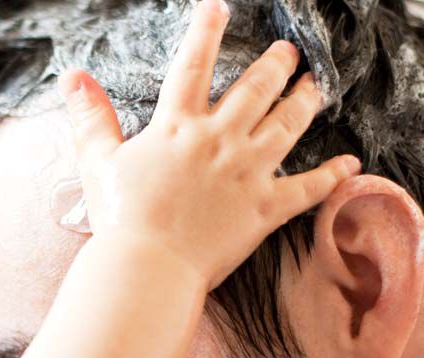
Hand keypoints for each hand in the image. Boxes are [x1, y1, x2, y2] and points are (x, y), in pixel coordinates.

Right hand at [58, 0, 360, 290]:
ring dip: (304, 102)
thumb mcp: (98, 161)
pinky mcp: (264, 209)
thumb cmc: (119, 219)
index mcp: (177, 127)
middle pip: (255, 90)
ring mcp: (247, 173)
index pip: (192, 66)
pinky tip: (350, 164)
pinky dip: (331, 176)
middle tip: (288, 52)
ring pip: (286, 126)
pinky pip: (307, 188)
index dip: (205, 31)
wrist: (147, 266)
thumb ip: (90, 116)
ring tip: (316, 87)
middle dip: (275, 65)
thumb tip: (73, 77)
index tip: (218, 7)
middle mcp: (218, 140)